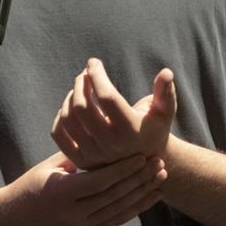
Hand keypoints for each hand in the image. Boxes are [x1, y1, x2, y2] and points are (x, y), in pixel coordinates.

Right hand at [0, 150, 165, 225]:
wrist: (11, 222)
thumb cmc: (29, 186)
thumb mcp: (48, 167)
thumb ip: (76, 156)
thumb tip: (103, 137)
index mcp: (61, 193)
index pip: (100, 180)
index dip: (124, 168)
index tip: (142, 155)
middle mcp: (72, 214)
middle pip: (114, 196)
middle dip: (139, 179)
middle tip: (158, 162)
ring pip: (119, 210)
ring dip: (142, 194)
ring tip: (160, 178)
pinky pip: (115, 222)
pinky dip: (135, 209)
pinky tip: (149, 197)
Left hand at [51, 59, 177, 170]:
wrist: (144, 164)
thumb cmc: (153, 129)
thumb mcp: (164, 112)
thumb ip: (165, 93)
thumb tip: (166, 72)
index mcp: (131, 131)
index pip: (107, 98)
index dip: (98, 76)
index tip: (94, 62)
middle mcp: (111, 146)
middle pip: (83, 107)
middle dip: (81, 83)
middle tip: (85, 73)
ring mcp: (94, 155)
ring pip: (69, 119)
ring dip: (70, 97)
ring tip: (80, 87)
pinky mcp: (81, 160)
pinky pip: (59, 134)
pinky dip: (60, 116)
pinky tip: (70, 106)